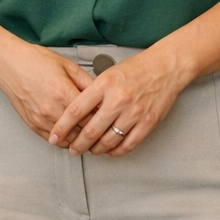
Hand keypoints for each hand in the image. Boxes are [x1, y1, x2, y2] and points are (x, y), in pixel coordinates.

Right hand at [0, 38, 93, 140]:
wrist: (10, 64)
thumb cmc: (35, 61)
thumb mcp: (67, 65)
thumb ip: (86, 81)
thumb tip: (101, 94)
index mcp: (63, 92)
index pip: (91, 115)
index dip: (102, 117)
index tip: (108, 117)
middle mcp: (52, 109)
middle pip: (81, 131)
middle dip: (94, 131)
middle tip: (102, 128)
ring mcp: (42, 120)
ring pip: (69, 140)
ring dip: (80, 139)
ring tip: (89, 134)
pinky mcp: (33, 125)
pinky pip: (54, 141)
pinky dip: (65, 140)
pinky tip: (71, 135)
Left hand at [48, 46, 194, 156]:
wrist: (165, 67)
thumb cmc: (136, 68)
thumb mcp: (108, 73)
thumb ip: (92, 92)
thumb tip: (76, 113)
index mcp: (104, 85)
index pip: (76, 111)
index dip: (62, 127)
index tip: (54, 136)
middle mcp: (118, 100)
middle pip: (90, 131)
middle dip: (77, 144)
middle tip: (71, 149)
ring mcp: (133, 113)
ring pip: (107, 141)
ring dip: (95, 150)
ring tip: (89, 150)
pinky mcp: (147, 123)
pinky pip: (127, 145)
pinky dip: (115, 151)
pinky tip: (109, 150)